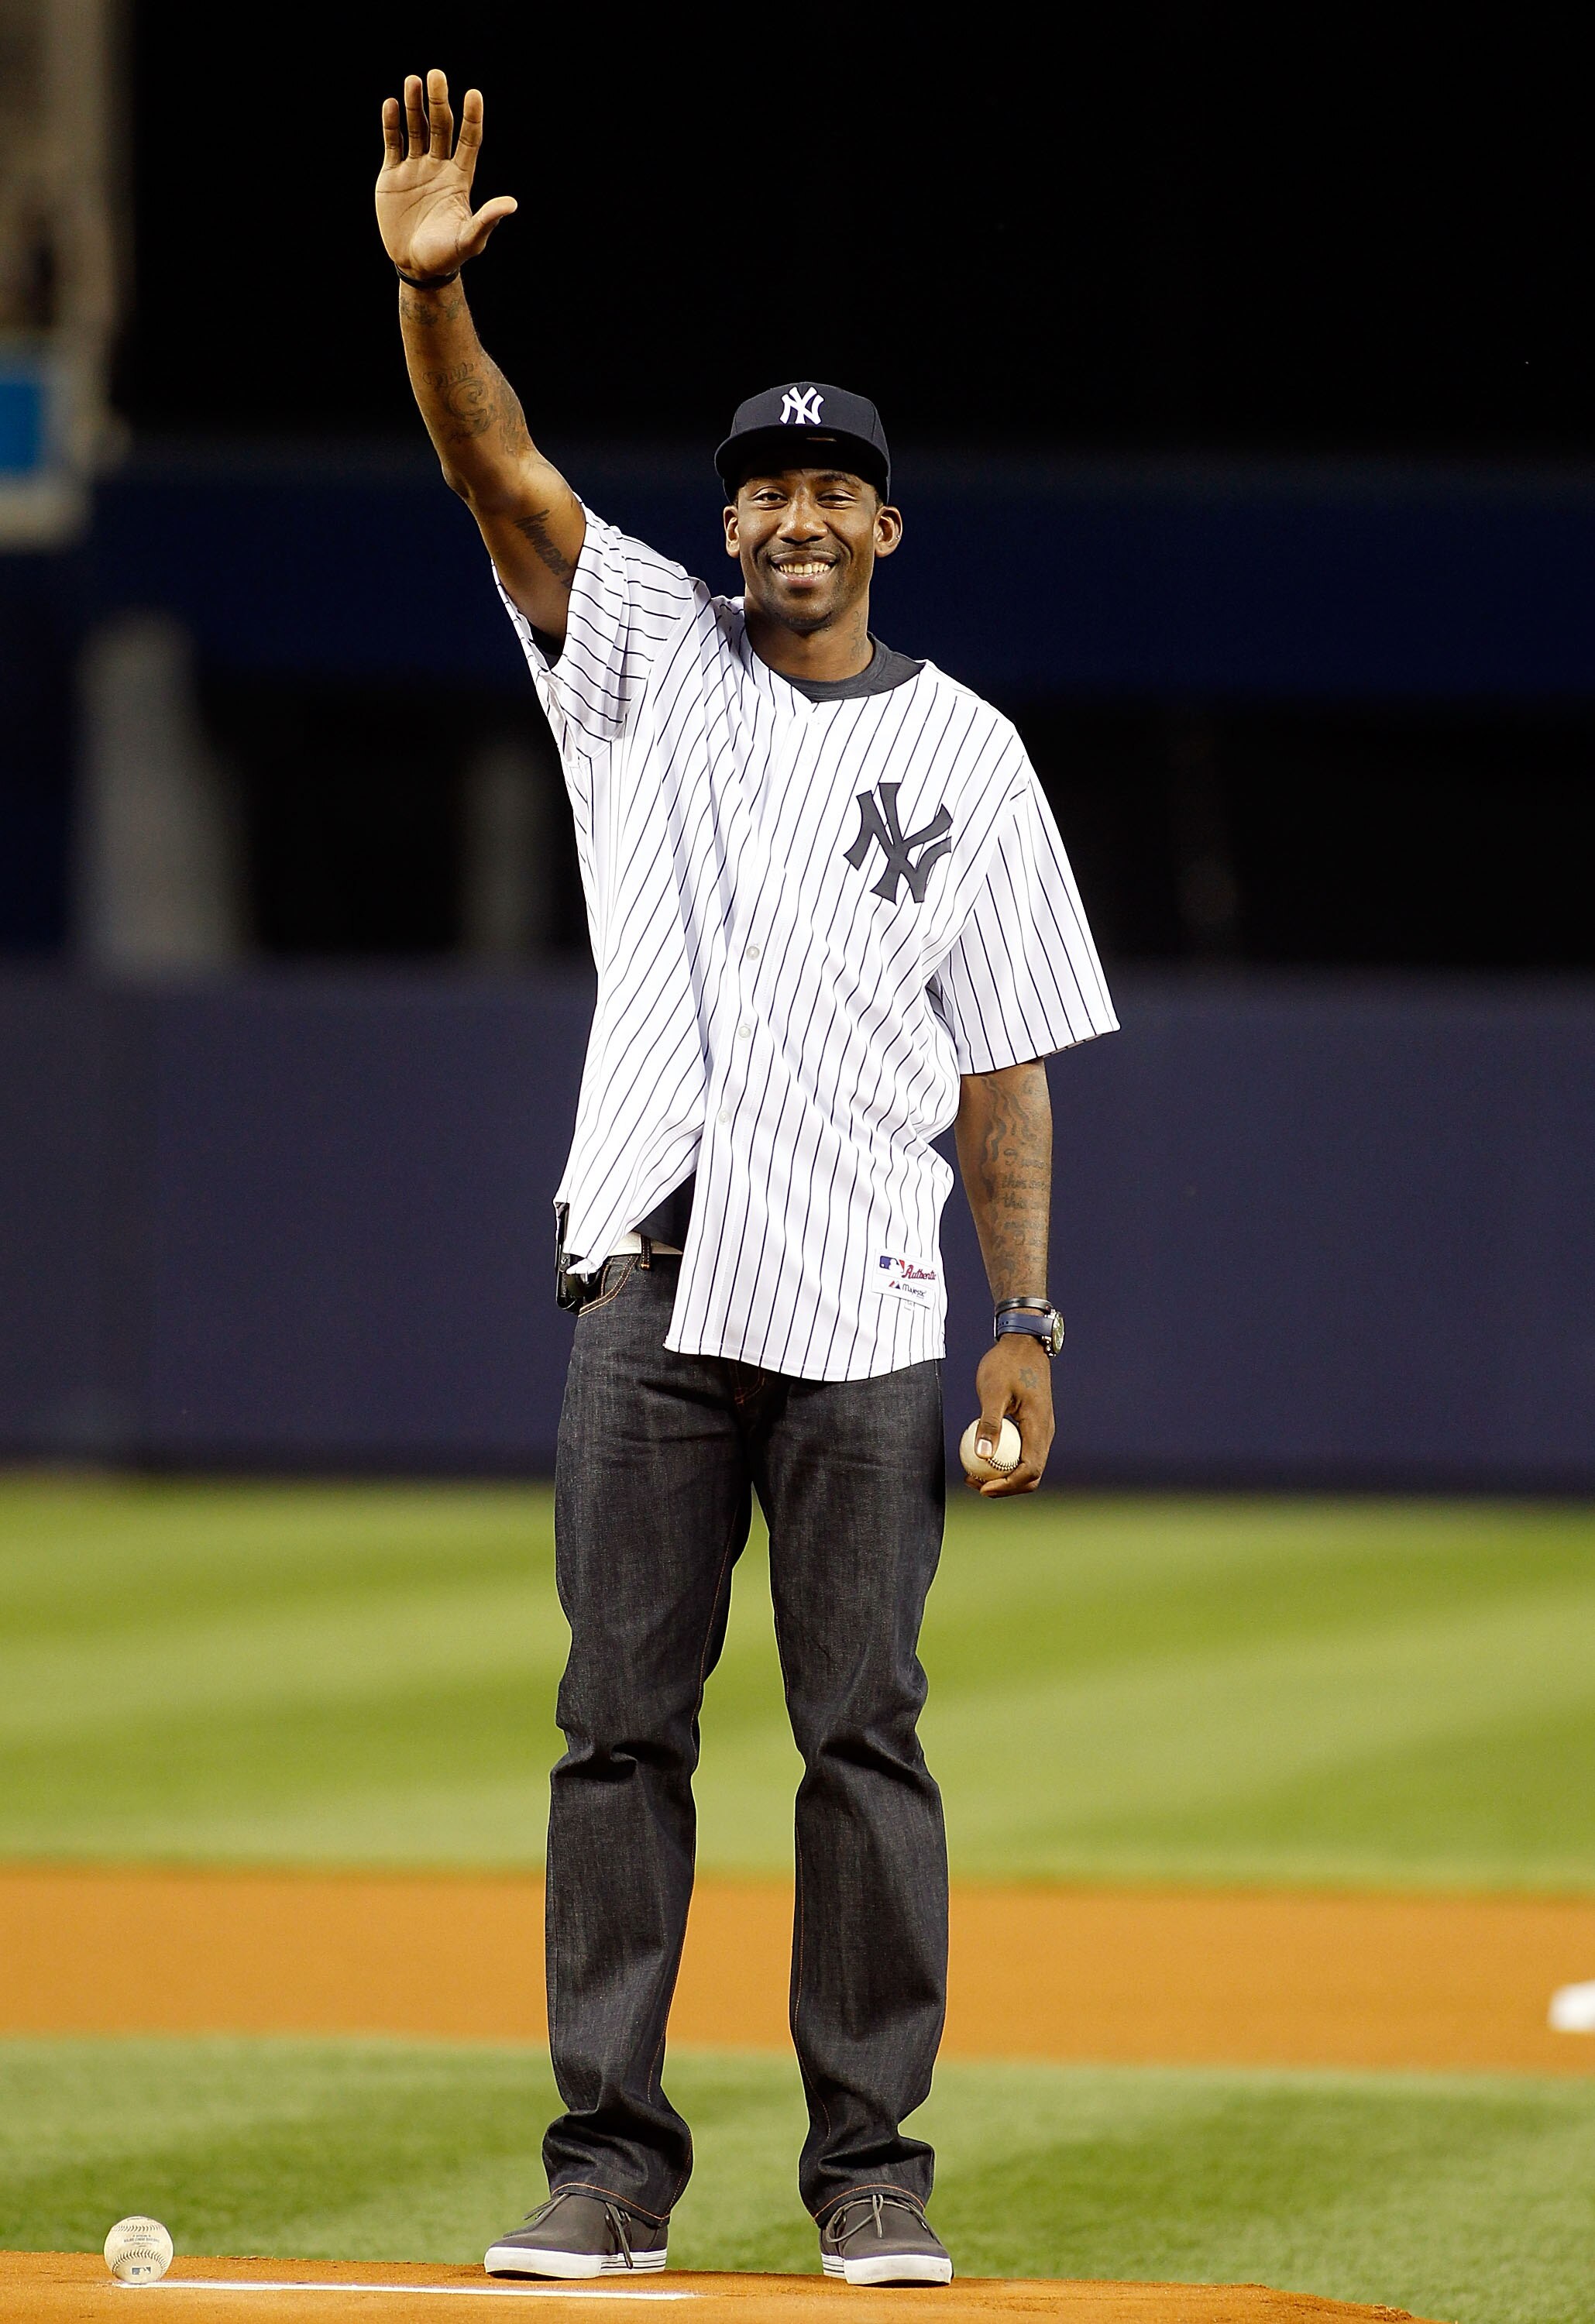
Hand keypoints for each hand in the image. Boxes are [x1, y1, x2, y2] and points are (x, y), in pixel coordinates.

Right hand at [376, 71, 516, 279]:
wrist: (416, 266)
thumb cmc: (447, 256)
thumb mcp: (469, 240)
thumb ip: (487, 220)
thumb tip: (512, 204)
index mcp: (460, 178)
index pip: (468, 140)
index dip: (471, 118)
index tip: (473, 94)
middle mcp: (439, 167)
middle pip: (440, 127)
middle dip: (439, 101)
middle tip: (436, 75)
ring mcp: (415, 168)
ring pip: (416, 129)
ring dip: (414, 106)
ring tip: (413, 82)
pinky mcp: (392, 175)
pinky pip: (392, 143)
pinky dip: (391, 124)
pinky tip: (391, 104)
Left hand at [967, 1334, 1053, 1496]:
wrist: (1023, 1343)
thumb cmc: (1006, 1363)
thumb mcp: (993, 1391)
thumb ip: (989, 1423)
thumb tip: (982, 1457)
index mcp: (1039, 1427)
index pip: (1030, 1470)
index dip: (1007, 1485)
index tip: (982, 1487)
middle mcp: (1045, 1433)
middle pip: (1031, 1475)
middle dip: (1005, 1486)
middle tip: (975, 1484)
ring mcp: (1041, 1430)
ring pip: (1028, 1467)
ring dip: (1004, 1477)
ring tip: (974, 1475)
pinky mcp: (1033, 1426)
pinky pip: (1022, 1453)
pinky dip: (1004, 1462)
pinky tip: (981, 1458)